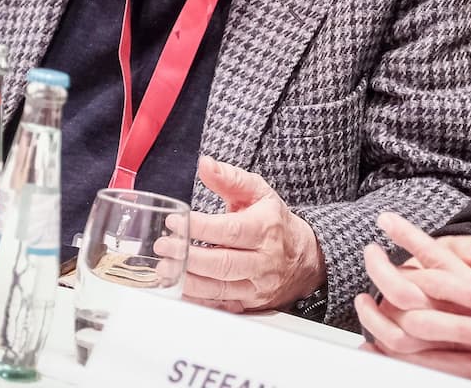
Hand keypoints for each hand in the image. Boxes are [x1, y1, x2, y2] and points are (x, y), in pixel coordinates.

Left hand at [174, 156, 324, 311]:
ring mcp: (257, 286)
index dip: (200, 227)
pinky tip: (180, 288)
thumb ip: (230, 179)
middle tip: (163, 247)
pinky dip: (197, 300)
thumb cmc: (275, 223)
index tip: (175, 222)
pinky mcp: (250, 303)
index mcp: (265, 228)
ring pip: (219, 289)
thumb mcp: (258, 193)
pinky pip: (221, 305)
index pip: (230, 231)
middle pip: (222, 263)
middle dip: (188, 257)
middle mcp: (263, 260)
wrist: (306, 258)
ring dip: (188, 280)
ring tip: (165, 269)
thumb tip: (205, 164)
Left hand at [357, 214, 470, 387]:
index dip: (412, 239)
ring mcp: (466, 347)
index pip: (440, 260)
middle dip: (388, 270)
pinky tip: (380, 342)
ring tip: (363, 296)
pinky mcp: (466, 369)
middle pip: (418, 292)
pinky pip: (423, 362)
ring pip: (414, 330)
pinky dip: (399, 352)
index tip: (388, 221)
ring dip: (385, 312)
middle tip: (367, 252)